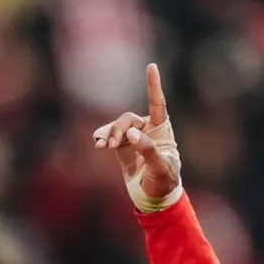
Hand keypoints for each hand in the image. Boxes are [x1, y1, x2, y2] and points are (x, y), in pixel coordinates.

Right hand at [93, 63, 179, 199]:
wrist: (154, 197)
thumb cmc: (164, 181)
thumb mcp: (160, 168)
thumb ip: (148, 150)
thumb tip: (133, 133)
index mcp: (162, 130)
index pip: (157, 104)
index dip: (153, 85)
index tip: (152, 66)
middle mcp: (147, 129)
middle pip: (128, 118)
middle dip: (118, 129)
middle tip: (112, 146)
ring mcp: (133, 137)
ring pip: (117, 126)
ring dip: (109, 134)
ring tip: (103, 147)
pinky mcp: (122, 146)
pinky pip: (108, 135)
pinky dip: (102, 137)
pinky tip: (99, 144)